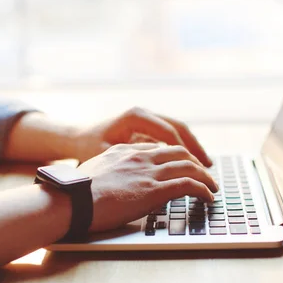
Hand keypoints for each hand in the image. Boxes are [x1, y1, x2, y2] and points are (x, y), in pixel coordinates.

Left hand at [71, 107, 211, 166]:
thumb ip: (133, 159)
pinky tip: (189, 164)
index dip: (185, 152)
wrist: (75, 139)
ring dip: (191, 147)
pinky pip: (169, 136)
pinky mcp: (146, 127)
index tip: (197, 169)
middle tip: (208, 167)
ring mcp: (146, 118)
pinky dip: (181, 148)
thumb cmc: (87, 148)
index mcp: (136, 117)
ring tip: (204, 165)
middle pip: (178, 127)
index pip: (168, 133)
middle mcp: (143, 113)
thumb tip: (160, 168)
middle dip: (195, 147)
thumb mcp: (108, 155)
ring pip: (177, 130)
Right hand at [78, 143, 218, 232]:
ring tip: (212, 187)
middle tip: (204, 174)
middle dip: (196, 162)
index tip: (181, 166)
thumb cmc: (74, 193)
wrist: (71, 200)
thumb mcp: (93, 173)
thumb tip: (115, 183)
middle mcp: (139, 157)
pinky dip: (203, 190)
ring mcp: (148, 172)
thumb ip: (110, 172)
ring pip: (189, 166)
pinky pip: (189, 185)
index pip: (158, 148)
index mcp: (123, 151)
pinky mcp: (155, 190)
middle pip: (178, 151)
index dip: (174, 157)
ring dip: (205, 177)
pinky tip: (208, 197)